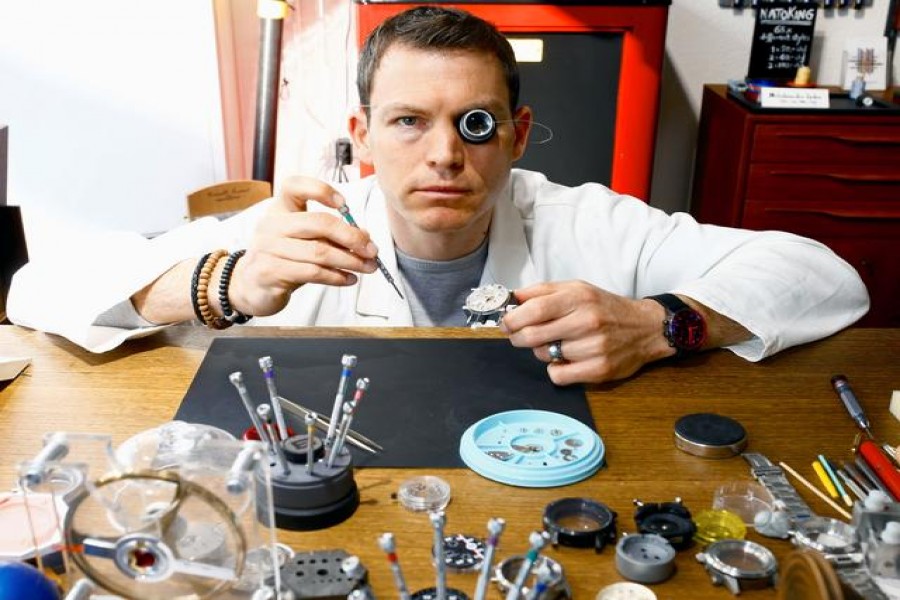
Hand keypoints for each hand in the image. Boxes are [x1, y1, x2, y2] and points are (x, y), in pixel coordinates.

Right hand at [230, 176, 378, 315]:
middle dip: (351, 236)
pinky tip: (349, 279)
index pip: (294, 186)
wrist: (250, 287)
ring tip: (368, 267)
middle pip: (318, 223)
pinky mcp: (270, 272)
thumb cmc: (283, 259)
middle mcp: (271, 225)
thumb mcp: (305, 241)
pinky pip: (312, 272)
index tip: (344, 203)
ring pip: (319, 252)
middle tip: (371, 249)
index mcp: (279, 209)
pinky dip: (336, 277)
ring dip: (350, 261)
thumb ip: (331, 235)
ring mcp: (268, 248)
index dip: (320, 190)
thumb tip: (365, 236)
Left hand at [500, 280, 670, 384]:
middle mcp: (587, 321)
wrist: (646, 328)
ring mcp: (594, 347)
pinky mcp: (599, 369)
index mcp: (579, 298)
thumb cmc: (605, 308)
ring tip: (557, 344)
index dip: (512, 318)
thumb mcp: (577, 289)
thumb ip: (543, 291)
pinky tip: (565, 360)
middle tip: (517, 336)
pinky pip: (558, 375)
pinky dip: (555, 370)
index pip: (534, 310)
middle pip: (533, 335)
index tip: (505, 322)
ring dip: (542, 351)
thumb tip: (513, 297)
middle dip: (517, 337)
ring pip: (544, 355)